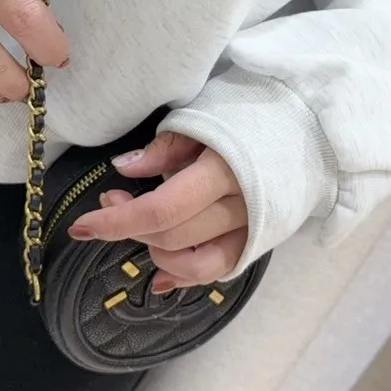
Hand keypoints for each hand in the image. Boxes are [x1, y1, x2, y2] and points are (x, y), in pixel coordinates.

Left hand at [68, 132, 249, 293]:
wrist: (308, 128)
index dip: (117, 220)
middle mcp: (240, 207)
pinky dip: (185, 277)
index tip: (82, 224)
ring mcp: (252, 230)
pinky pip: (217, 272)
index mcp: (224, 170)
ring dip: (156, 252)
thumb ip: (165, 147)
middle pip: (171, 236)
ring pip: (192, 263)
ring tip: (141, 228)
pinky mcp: (257, 243)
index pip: (161, 209)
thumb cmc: (252, 114)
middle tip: (111, 201)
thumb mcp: (207, 115)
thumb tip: (123, 168)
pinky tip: (160, 274)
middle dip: (129, 226)